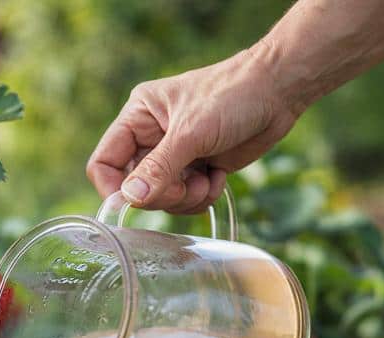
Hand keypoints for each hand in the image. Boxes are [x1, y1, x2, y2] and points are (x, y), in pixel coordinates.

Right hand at [86, 44, 303, 213]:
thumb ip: (158, 168)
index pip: (104, 162)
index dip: (114, 188)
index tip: (135, 202)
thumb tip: (129, 199)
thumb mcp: (191, 132)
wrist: (279, 90)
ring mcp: (174, 155)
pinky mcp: (196, 168)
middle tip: (187, 185)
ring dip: (186, 197)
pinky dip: (202, 195)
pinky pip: (186, 199)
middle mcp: (150, 138)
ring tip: (207, 178)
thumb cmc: (233, 96)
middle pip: (135, 187)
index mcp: (137, 118)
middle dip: (163, 194)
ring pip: (161, 198)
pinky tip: (219, 176)